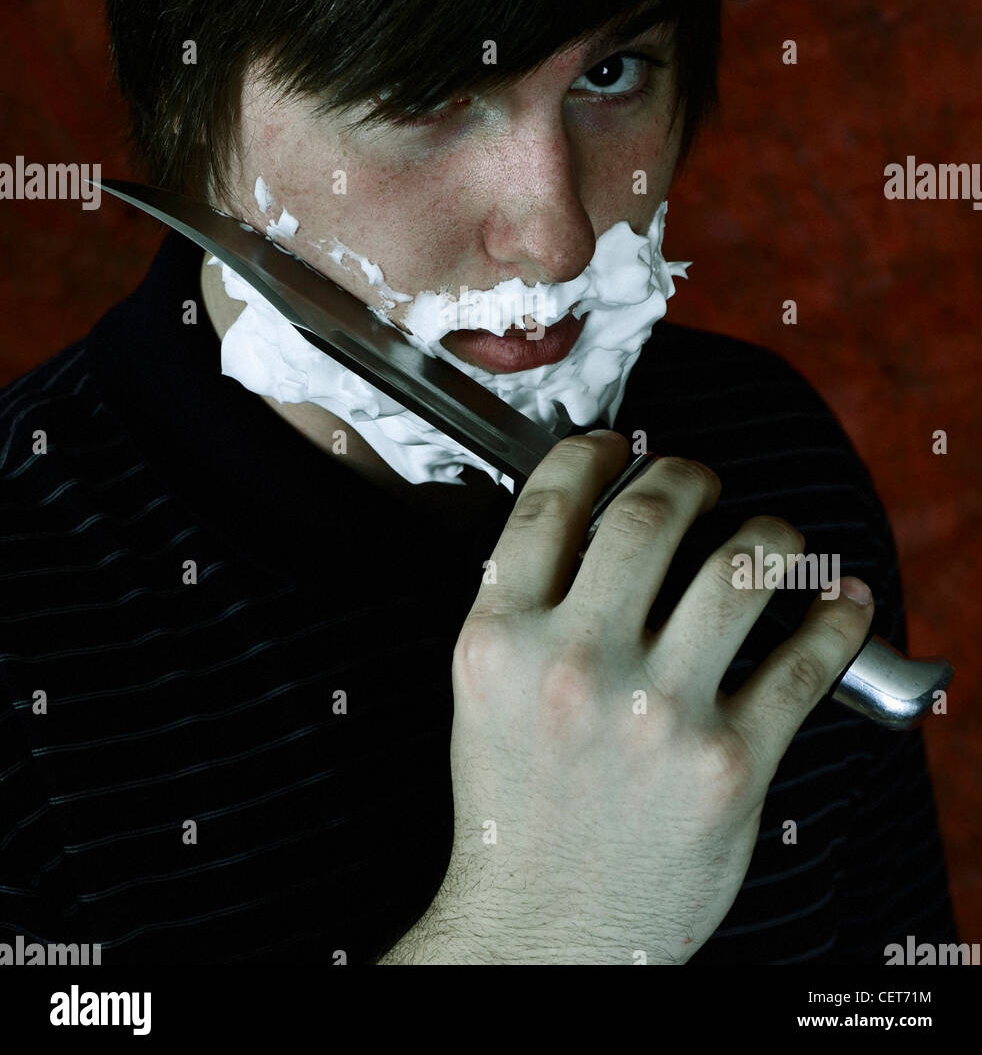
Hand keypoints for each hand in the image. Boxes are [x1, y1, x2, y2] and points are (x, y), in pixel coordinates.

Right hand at [427, 431, 873, 963]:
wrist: (544, 928)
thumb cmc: (516, 807)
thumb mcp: (483, 691)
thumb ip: (525, 603)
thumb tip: (596, 516)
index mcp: (501, 639)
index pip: (552, 501)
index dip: (593, 452)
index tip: (616, 448)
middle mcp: (576, 665)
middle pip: (656, 514)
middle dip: (691, 476)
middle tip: (703, 483)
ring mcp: (658, 713)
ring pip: (742, 567)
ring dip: (773, 534)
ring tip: (773, 538)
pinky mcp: (731, 764)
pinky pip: (805, 657)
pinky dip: (838, 612)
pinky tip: (842, 596)